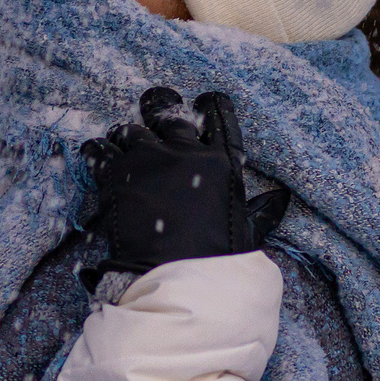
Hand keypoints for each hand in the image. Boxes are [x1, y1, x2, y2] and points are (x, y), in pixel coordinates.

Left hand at [81, 88, 289, 276]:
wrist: (178, 279)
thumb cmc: (219, 260)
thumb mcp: (248, 232)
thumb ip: (262, 211)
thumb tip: (281, 197)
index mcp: (222, 160)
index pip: (219, 116)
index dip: (210, 105)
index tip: (202, 101)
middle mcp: (185, 151)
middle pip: (168, 112)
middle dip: (159, 105)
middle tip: (154, 107)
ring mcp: (149, 160)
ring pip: (131, 129)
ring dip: (126, 134)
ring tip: (123, 140)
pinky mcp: (117, 175)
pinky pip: (101, 150)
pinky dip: (98, 151)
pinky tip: (98, 154)